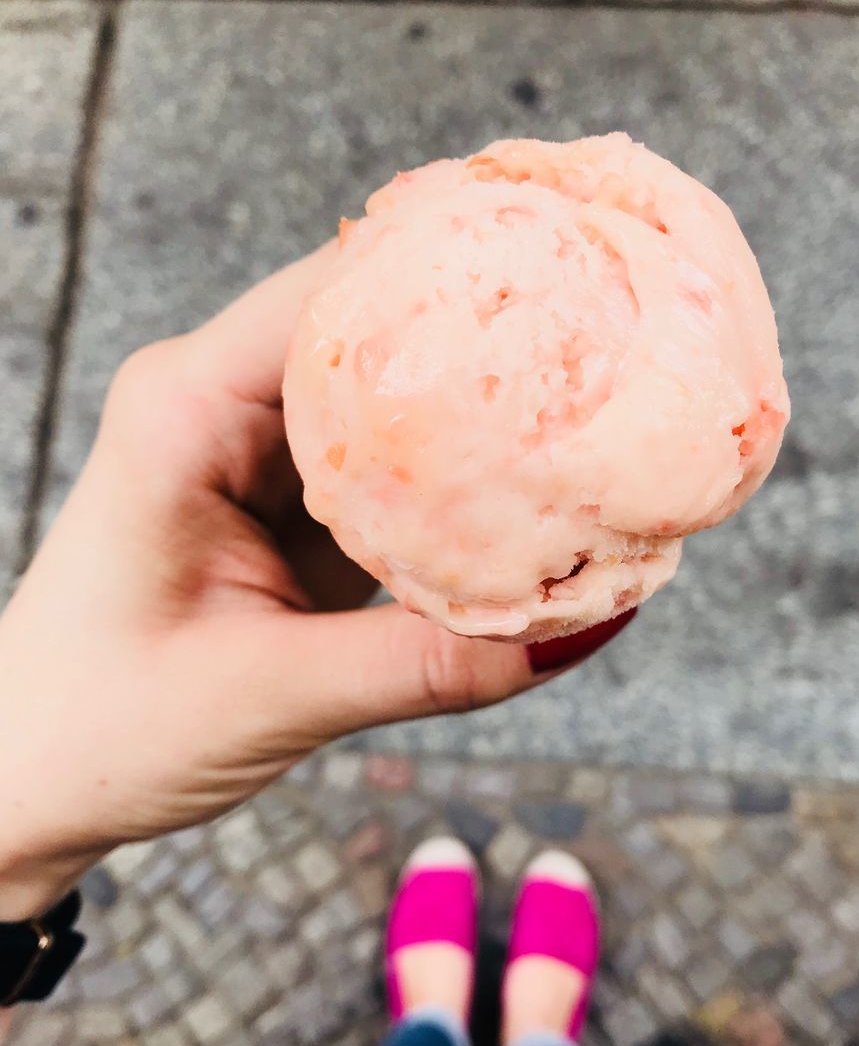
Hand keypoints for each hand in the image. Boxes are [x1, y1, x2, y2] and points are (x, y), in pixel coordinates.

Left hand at [0, 247, 555, 919]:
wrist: (33, 782)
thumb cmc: (98, 729)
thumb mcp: (268, 696)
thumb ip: (427, 663)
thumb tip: (578, 625)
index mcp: (187, 408)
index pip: (337, 292)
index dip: (455, 264)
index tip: (570, 263)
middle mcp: (222, 407)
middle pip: (378, 330)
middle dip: (489, 337)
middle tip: (613, 343)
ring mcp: (261, 458)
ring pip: (393, 404)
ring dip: (480, 416)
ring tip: (592, 413)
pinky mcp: (292, 512)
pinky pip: (391, 475)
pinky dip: (456, 487)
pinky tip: (527, 499)